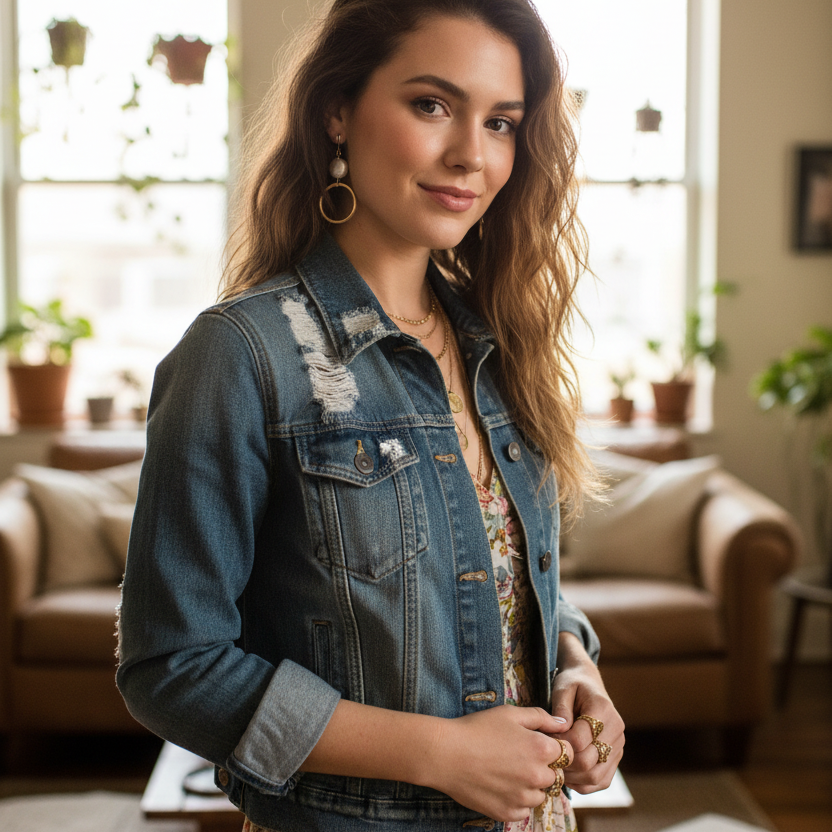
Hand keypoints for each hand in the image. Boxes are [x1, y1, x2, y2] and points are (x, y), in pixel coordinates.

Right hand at [427, 705, 574, 821]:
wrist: (446, 754)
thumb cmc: (477, 729)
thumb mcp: (510, 713)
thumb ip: (541, 717)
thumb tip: (563, 724)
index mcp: (541, 749)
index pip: (568, 753)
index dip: (555, 747)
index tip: (538, 744)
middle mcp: (537, 776)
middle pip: (555, 775)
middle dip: (544, 767)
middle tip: (518, 757)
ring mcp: (523, 798)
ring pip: (540, 795)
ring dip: (531, 785)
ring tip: (507, 770)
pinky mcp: (508, 813)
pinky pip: (524, 810)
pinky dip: (516, 800)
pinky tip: (500, 785)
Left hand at [549, 633, 624, 793]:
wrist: (588, 683)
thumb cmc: (572, 684)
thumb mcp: (562, 688)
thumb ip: (561, 707)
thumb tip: (561, 728)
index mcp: (603, 710)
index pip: (579, 740)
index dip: (559, 743)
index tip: (546, 737)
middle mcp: (616, 730)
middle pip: (588, 762)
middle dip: (564, 762)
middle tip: (548, 755)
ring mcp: (618, 746)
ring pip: (595, 777)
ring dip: (572, 777)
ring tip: (557, 766)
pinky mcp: (616, 758)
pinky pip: (601, 781)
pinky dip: (583, 784)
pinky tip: (568, 774)